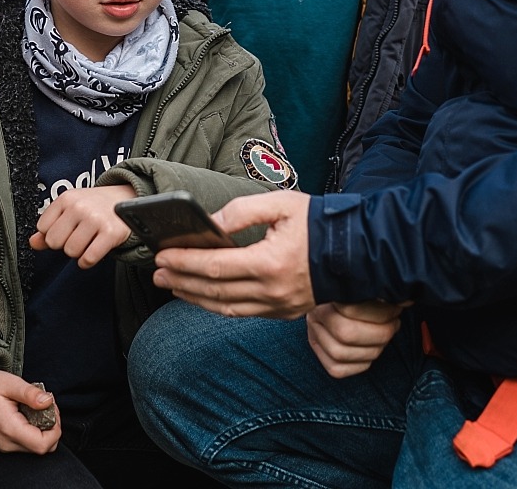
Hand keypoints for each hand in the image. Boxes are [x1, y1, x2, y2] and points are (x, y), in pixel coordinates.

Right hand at [0, 370, 61, 453]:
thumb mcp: (9, 383)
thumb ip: (30, 393)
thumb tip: (48, 401)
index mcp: (9, 429)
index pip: (43, 444)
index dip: (55, 429)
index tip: (52, 409)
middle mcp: (7, 443)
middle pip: (42, 448)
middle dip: (52, 427)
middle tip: (47, 405)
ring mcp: (6, 445)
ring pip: (36, 447)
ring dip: (44, 428)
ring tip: (37, 407)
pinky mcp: (6, 443)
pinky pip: (27, 443)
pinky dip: (35, 430)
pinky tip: (29, 413)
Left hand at [29, 184, 134, 267]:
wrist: (126, 199)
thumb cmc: (93, 206)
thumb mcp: (69, 209)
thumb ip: (49, 226)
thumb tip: (32, 243)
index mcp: (66, 199)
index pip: (43, 228)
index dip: (53, 233)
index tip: (65, 230)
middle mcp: (80, 207)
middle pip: (55, 242)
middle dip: (64, 244)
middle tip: (77, 237)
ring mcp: (96, 219)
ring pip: (71, 251)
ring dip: (78, 252)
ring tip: (87, 242)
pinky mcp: (111, 233)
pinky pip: (88, 258)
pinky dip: (88, 261)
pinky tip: (92, 252)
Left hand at [152, 190, 313, 318]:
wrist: (359, 253)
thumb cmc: (319, 224)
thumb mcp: (282, 204)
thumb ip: (243, 211)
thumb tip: (212, 223)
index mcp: (269, 263)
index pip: (215, 266)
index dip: (185, 262)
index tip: (163, 256)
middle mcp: (271, 290)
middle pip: (214, 290)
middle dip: (181, 281)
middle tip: (157, 273)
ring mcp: (278, 306)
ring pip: (225, 307)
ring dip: (195, 297)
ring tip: (172, 285)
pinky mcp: (283, 313)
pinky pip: (242, 313)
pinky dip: (217, 305)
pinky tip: (204, 295)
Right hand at [306, 301, 408, 377]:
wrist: (331, 299)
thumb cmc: (355, 293)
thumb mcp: (363, 286)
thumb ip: (378, 291)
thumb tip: (404, 299)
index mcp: (324, 294)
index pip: (350, 308)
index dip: (379, 312)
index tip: (396, 308)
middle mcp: (314, 316)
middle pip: (346, 333)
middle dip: (379, 332)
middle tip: (394, 323)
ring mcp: (314, 338)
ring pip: (340, 353)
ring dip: (373, 347)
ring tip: (386, 335)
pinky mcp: (320, 357)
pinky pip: (338, 369)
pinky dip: (361, 363)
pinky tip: (373, 349)